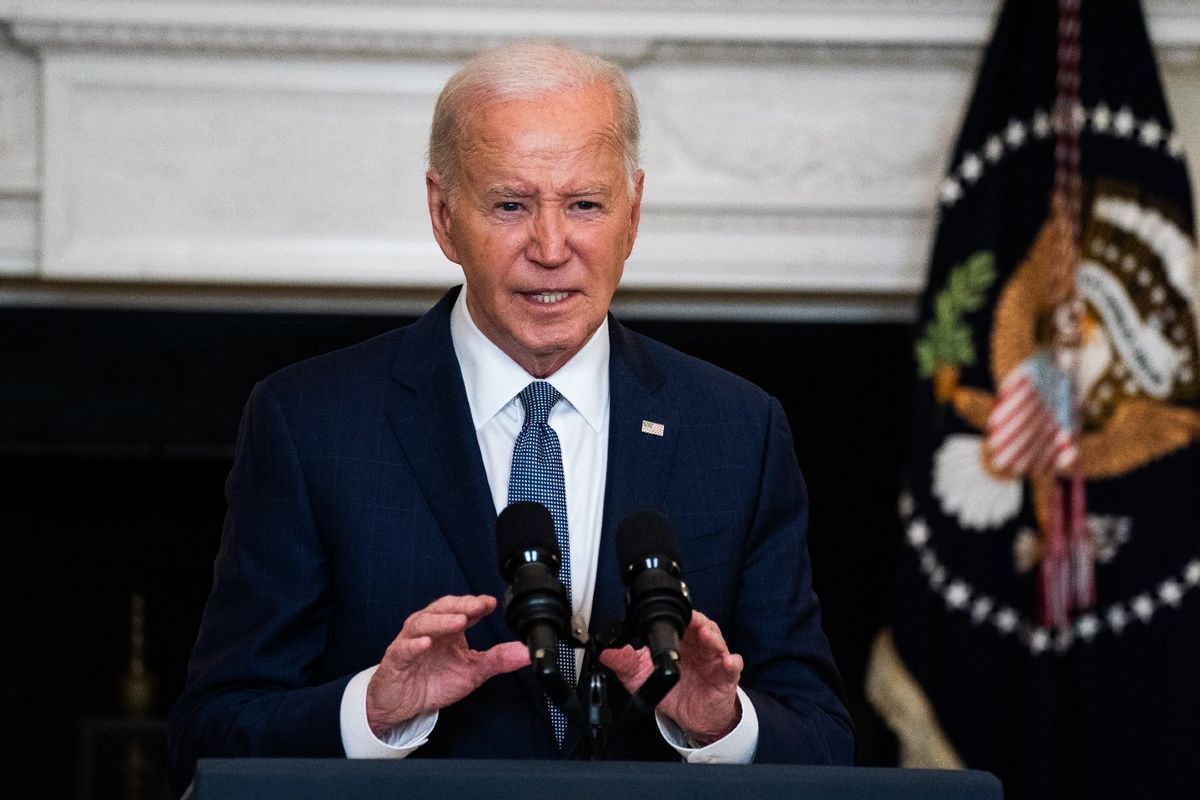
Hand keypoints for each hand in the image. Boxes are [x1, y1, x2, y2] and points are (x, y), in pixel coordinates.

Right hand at [365, 594, 528, 735]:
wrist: (404, 703)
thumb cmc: (434, 681)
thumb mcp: (473, 672)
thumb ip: (499, 660)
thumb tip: (527, 652)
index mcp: (449, 629)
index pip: (463, 609)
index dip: (477, 604)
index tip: (492, 603)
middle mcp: (430, 630)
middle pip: (443, 608)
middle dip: (461, 605)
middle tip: (479, 605)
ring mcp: (412, 642)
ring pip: (423, 623)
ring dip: (441, 621)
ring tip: (458, 621)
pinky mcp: (397, 659)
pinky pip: (404, 648)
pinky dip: (414, 644)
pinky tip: (425, 643)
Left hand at [600, 609, 742, 745]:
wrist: (692, 719)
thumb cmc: (673, 691)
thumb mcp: (642, 679)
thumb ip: (626, 664)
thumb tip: (608, 654)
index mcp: (681, 642)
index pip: (682, 621)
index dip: (680, 615)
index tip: (672, 613)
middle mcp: (699, 647)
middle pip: (703, 627)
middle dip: (699, 622)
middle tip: (693, 622)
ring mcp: (713, 661)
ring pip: (718, 643)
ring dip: (714, 638)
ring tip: (707, 636)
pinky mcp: (725, 678)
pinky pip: (732, 667)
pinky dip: (732, 663)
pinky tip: (728, 662)